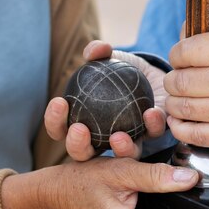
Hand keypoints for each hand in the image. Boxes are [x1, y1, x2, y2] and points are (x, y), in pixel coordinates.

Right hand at [45, 40, 167, 160]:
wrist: (154, 73)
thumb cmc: (121, 70)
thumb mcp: (110, 58)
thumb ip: (99, 53)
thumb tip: (93, 51)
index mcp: (82, 123)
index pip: (60, 129)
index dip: (54, 121)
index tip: (59, 102)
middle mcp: (102, 139)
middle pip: (83, 153)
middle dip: (77, 146)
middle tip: (79, 129)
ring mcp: (128, 142)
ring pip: (121, 156)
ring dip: (119, 150)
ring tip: (117, 137)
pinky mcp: (153, 136)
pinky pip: (152, 134)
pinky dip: (151, 124)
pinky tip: (151, 113)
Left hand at [165, 20, 208, 149]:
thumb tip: (180, 36)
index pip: (187, 51)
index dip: (176, 56)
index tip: (180, 60)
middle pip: (182, 82)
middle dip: (171, 82)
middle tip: (176, 82)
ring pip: (185, 109)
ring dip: (173, 104)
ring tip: (179, 99)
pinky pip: (194, 135)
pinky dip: (179, 127)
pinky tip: (180, 120)